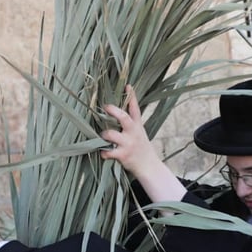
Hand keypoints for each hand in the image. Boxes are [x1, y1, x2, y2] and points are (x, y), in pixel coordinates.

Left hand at [101, 86, 185, 202]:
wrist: (149, 166)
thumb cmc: (140, 147)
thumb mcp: (139, 131)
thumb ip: (131, 122)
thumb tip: (117, 110)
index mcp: (137, 125)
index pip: (135, 108)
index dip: (132, 97)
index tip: (128, 85)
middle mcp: (133, 132)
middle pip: (123, 118)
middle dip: (113, 111)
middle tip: (105, 106)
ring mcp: (128, 143)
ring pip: (111, 134)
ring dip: (104, 134)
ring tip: (103, 135)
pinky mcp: (123, 155)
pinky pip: (108, 151)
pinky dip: (103, 152)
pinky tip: (103, 153)